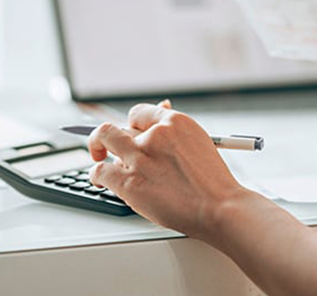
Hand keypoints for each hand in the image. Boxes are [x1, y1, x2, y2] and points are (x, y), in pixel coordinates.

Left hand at [87, 101, 244, 239]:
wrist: (220, 207)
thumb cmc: (213, 180)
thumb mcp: (199, 142)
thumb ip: (175, 130)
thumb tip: (161, 108)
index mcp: (174, 122)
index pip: (138, 114)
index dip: (132, 124)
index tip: (130, 133)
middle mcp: (154, 135)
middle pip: (119, 125)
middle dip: (112, 136)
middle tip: (107, 145)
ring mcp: (140, 158)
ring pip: (104, 139)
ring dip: (99, 149)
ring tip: (100, 157)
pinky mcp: (129, 182)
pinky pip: (99, 170)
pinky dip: (96, 174)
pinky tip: (99, 179)